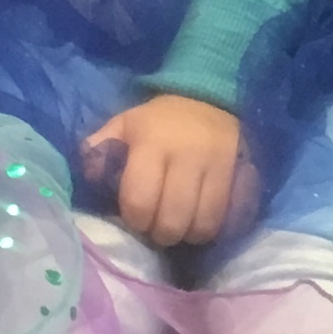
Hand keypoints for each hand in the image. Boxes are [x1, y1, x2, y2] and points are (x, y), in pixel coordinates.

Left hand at [84, 93, 243, 248]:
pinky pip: (230, 218)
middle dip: (162, 234)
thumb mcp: (124, 125)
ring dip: (189, 235)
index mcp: (152, 143)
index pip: (140, 201)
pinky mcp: (243, 174)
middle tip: (159, 227)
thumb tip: (90, 178)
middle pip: (173, 221)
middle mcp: (188, 155)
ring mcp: (219, 165)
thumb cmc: (158, 122)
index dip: (135, 220)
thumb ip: (100, 150)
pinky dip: (215, 227)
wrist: (210, 98)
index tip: (136, 218)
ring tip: (182, 225)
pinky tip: (203, 219)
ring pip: (204, 225)